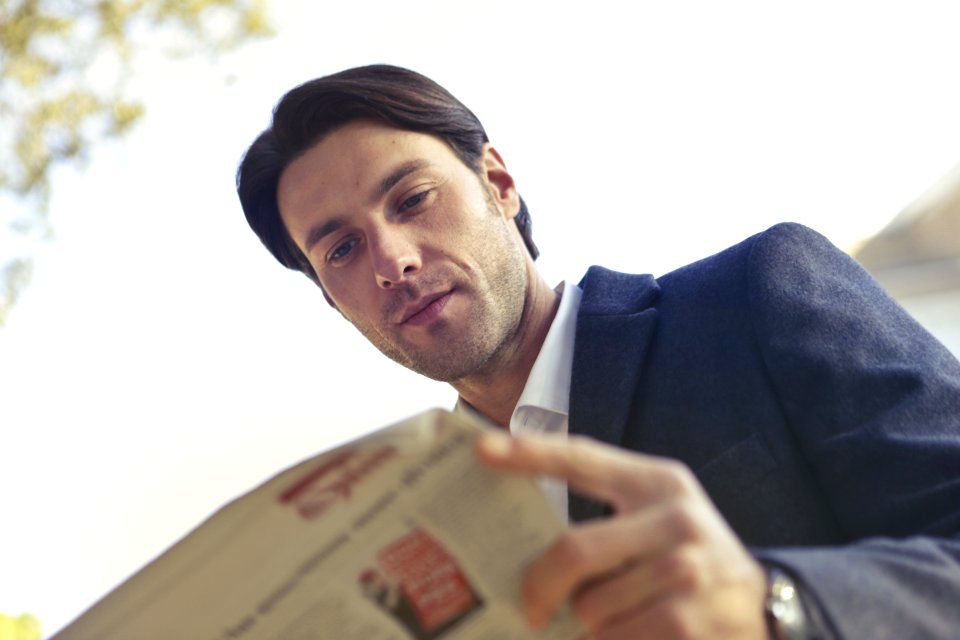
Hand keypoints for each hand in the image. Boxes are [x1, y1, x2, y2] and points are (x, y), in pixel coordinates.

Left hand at [476, 432, 767, 639]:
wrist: (765, 607)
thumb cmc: (690, 558)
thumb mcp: (658, 518)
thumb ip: (607, 518)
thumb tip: (530, 546)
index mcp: (657, 482)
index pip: (582, 459)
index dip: (529, 453)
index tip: (482, 450)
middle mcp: (676, 518)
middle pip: (574, 551)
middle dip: (540, 587)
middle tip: (531, 607)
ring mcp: (686, 571)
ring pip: (591, 607)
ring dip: (585, 625)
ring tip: (603, 622)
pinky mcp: (689, 622)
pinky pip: (615, 638)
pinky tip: (629, 636)